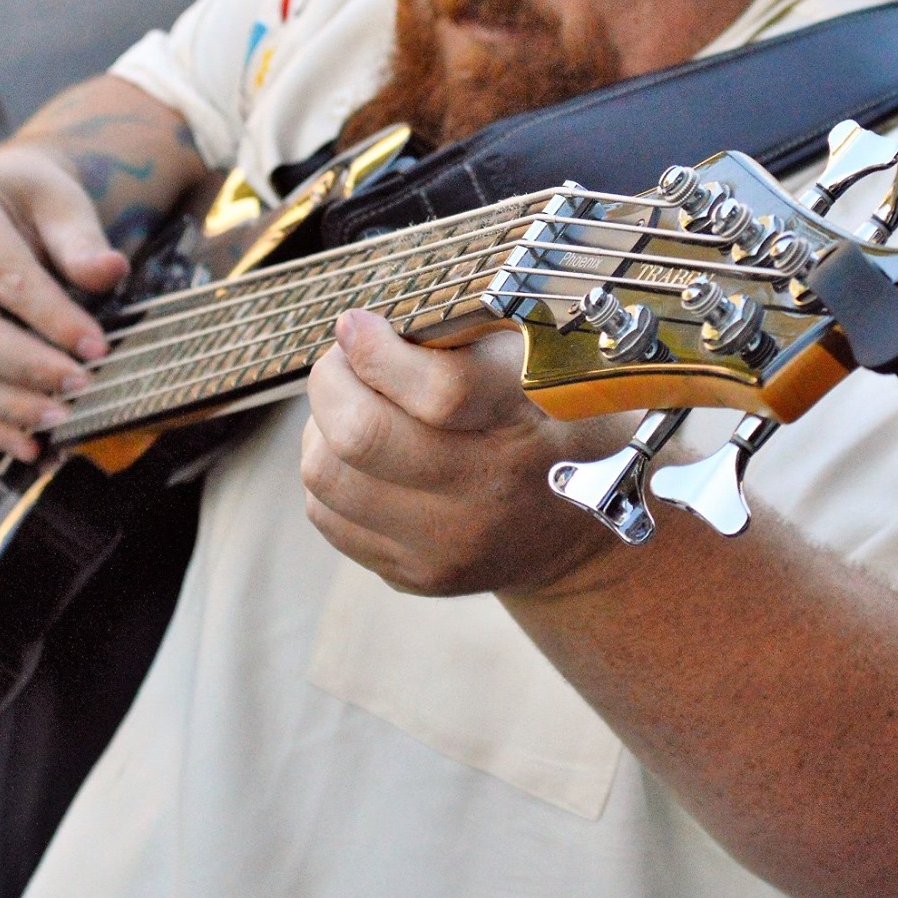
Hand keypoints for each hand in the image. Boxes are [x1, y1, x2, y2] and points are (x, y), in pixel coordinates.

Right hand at [0, 146, 127, 458]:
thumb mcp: (59, 202)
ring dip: (10, 407)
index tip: (99, 347)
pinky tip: (33, 446)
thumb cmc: (27, 202)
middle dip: (30, 368)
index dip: (54, 319)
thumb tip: (110, 271)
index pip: (7, 279)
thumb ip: (81, 242)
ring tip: (63, 420)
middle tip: (83, 385)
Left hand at [301, 309, 632, 595]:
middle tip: (342, 360)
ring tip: (349, 404)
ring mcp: (447, 544)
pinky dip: (329, 471)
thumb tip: (371, 326)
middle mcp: (488, 494)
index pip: (441, 390)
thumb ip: (468, 335)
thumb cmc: (552, 419)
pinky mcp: (414, 574)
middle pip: (363, 436)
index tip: (359, 323)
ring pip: (327, 476)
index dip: (378, 350)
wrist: (577, 529)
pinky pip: (327, 516)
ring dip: (321, 427)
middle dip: (331, 381)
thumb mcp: (540, 362)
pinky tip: (358, 454)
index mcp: (527, 426)